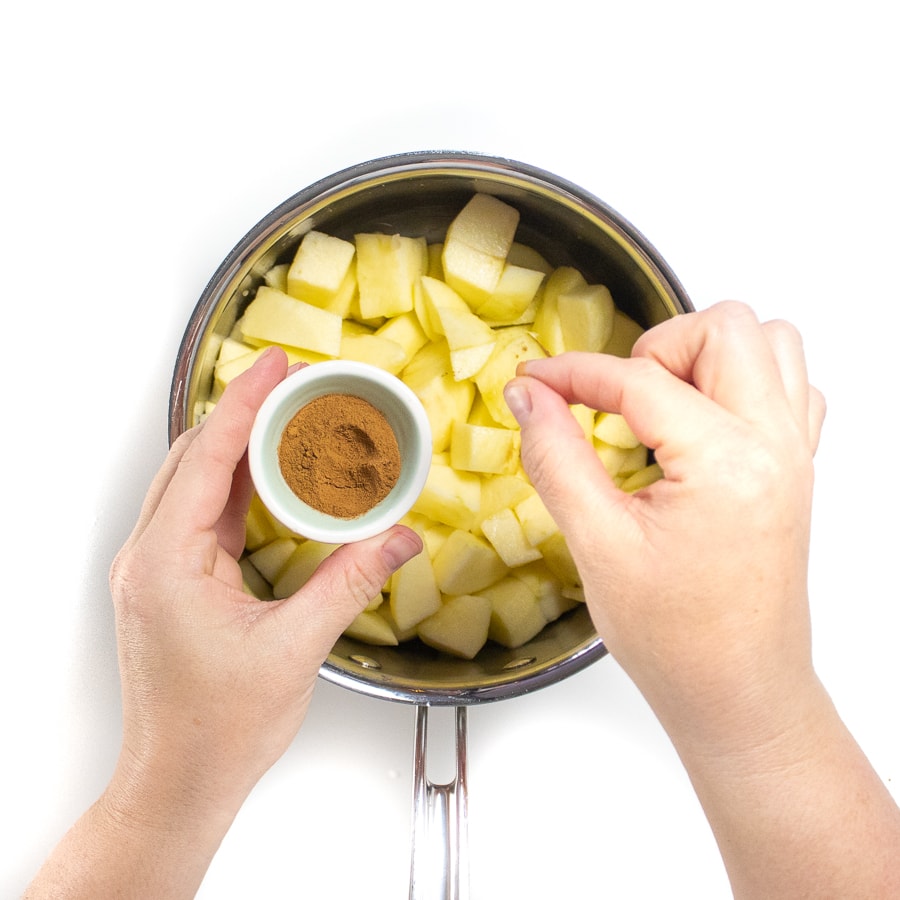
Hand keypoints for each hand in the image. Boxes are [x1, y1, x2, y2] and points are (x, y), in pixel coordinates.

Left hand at [109, 346, 421, 803]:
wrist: (179, 781)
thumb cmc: (218, 730)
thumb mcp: (296, 649)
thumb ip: (351, 583)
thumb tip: (399, 538)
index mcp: (166, 563)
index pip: (207, 458)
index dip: (244, 403)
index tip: (275, 365)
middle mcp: (149, 556)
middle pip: (195, 458)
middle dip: (243, 413)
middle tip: (291, 383)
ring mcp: (155, 569)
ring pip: (194, 482)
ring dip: (238, 446)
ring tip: (287, 419)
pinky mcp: (170, 582)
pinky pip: (201, 513)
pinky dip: (235, 484)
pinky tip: (271, 476)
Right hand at [503, 301, 824, 747]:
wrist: (737, 693)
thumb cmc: (676, 640)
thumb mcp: (597, 546)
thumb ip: (556, 457)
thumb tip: (528, 395)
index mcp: (726, 463)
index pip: (640, 380)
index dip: (573, 373)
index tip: (532, 381)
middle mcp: (775, 445)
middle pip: (728, 327)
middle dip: (657, 347)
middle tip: (615, 399)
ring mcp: (795, 455)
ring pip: (772, 342)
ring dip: (707, 354)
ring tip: (661, 405)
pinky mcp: (796, 469)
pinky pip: (789, 385)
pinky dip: (743, 382)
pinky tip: (700, 424)